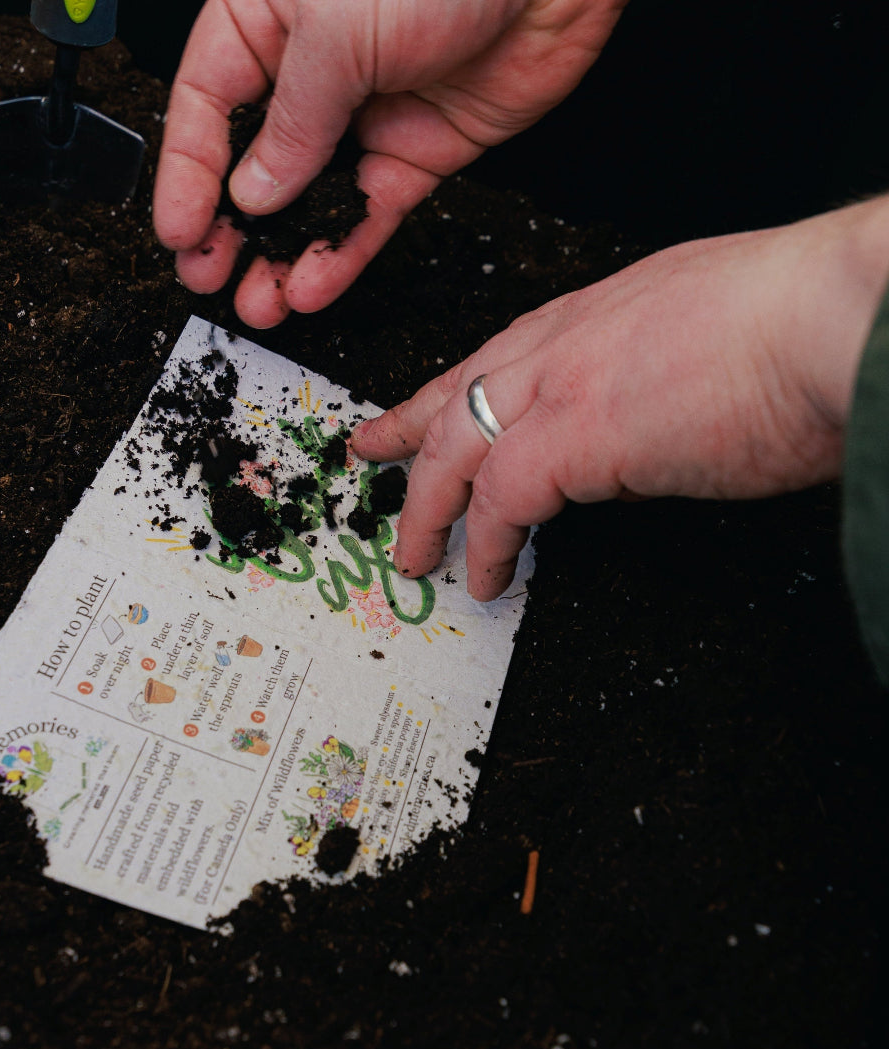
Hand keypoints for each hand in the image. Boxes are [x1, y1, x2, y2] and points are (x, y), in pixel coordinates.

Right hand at [153, 0, 625, 327]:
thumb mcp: (335, 31)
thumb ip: (290, 123)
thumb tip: (254, 192)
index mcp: (266, 19)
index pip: (206, 106)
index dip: (188, 174)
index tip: (179, 232)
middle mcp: (310, 71)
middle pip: (254, 165)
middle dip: (230, 228)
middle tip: (209, 277)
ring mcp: (365, 115)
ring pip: (312, 202)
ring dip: (283, 256)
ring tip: (259, 302)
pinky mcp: (417, 151)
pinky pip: (369, 213)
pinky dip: (343, 252)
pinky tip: (313, 283)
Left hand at [350, 196, 888, 599]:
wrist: (833, 313)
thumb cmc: (798, 323)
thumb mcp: (699, 342)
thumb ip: (647, 392)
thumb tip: (626, 455)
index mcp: (594, 313)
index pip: (497, 357)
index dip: (449, 388)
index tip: (418, 409)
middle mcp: (562, 341)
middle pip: (454, 393)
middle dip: (406, 432)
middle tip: (373, 457)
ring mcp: (560, 384)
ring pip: (455, 449)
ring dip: (430, 509)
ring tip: (419, 556)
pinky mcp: (572, 437)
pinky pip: (499, 503)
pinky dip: (485, 545)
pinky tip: (485, 577)